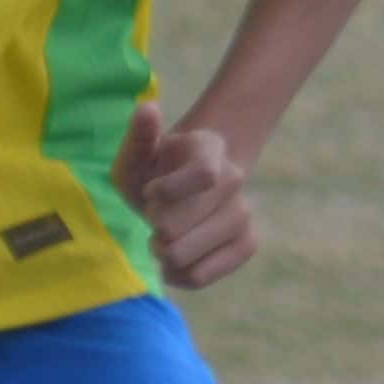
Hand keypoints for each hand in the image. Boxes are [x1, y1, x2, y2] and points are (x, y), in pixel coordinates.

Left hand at [115, 101, 257, 287]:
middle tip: (154, 216)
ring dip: (161, 250)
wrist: (186, 189)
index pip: (203, 176)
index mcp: (210, 149)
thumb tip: (148, 108)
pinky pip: (199, 275)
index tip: (151, 191)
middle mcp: (235, 179)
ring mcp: (244, 215)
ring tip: (162, 235)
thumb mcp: (137, 154)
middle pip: (177, 226)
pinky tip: (169, 259)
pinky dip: (175, 273)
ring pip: (184, 254)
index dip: (163, 192)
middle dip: (153, 225)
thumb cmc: (155, 171)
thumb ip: (139, 136)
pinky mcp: (246, 245)